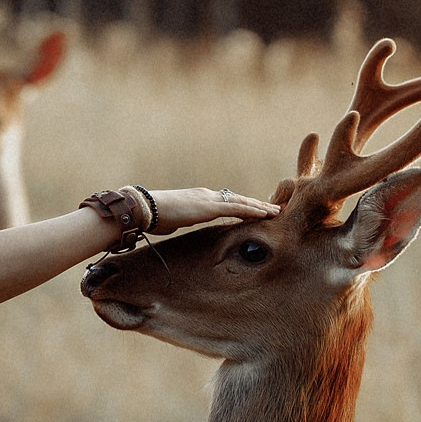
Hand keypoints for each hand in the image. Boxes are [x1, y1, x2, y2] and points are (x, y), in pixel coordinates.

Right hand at [146, 187, 278, 232]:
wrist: (144, 208)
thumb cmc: (153, 216)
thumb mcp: (171, 220)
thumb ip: (179, 221)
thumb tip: (173, 226)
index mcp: (199, 199)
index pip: (226, 202)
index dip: (243, 206)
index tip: (256, 210)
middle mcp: (207, 195)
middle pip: (238, 200)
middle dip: (257, 205)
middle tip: (274, 209)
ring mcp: (209, 199)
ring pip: (242, 202)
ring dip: (260, 208)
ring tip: (275, 212)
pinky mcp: (209, 207)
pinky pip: (236, 209)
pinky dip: (252, 211)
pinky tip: (264, 214)